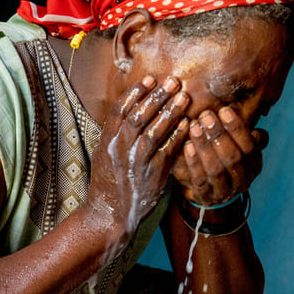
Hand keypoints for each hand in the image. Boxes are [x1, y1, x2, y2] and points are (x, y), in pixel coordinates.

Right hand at [89, 75, 190, 232]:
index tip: (150, 78)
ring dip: (170, 112)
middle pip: (138, 116)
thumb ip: (117, 133)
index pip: (120, 110)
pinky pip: (167, 151)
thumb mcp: (105, 154)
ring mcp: (135, 162)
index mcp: (106, 141)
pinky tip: (187, 124)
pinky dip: (178, 135)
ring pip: (154, 131)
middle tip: (172, 81)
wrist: (109, 214)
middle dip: (157, 96)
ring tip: (183, 97)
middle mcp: (119, 149)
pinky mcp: (151, 175)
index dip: (135, 92)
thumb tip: (134, 109)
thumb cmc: (109, 182)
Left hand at [171, 106, 266, 205]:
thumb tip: (251, 104)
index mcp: (254, 164)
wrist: (209, 192)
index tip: (224, 110)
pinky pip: (200, 180)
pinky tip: (187, 145)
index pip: (250, 146)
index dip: (237, 129)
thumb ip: (240, 131)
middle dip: (219, 135)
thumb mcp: (236, 144)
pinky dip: (194, 162)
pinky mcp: (206, 197)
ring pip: (217, 169)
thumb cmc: (222, 158)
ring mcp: (225, 191)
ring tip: (194, 127)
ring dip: (205, 146)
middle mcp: (243, 179)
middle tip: (206, 116)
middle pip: (234, 157)